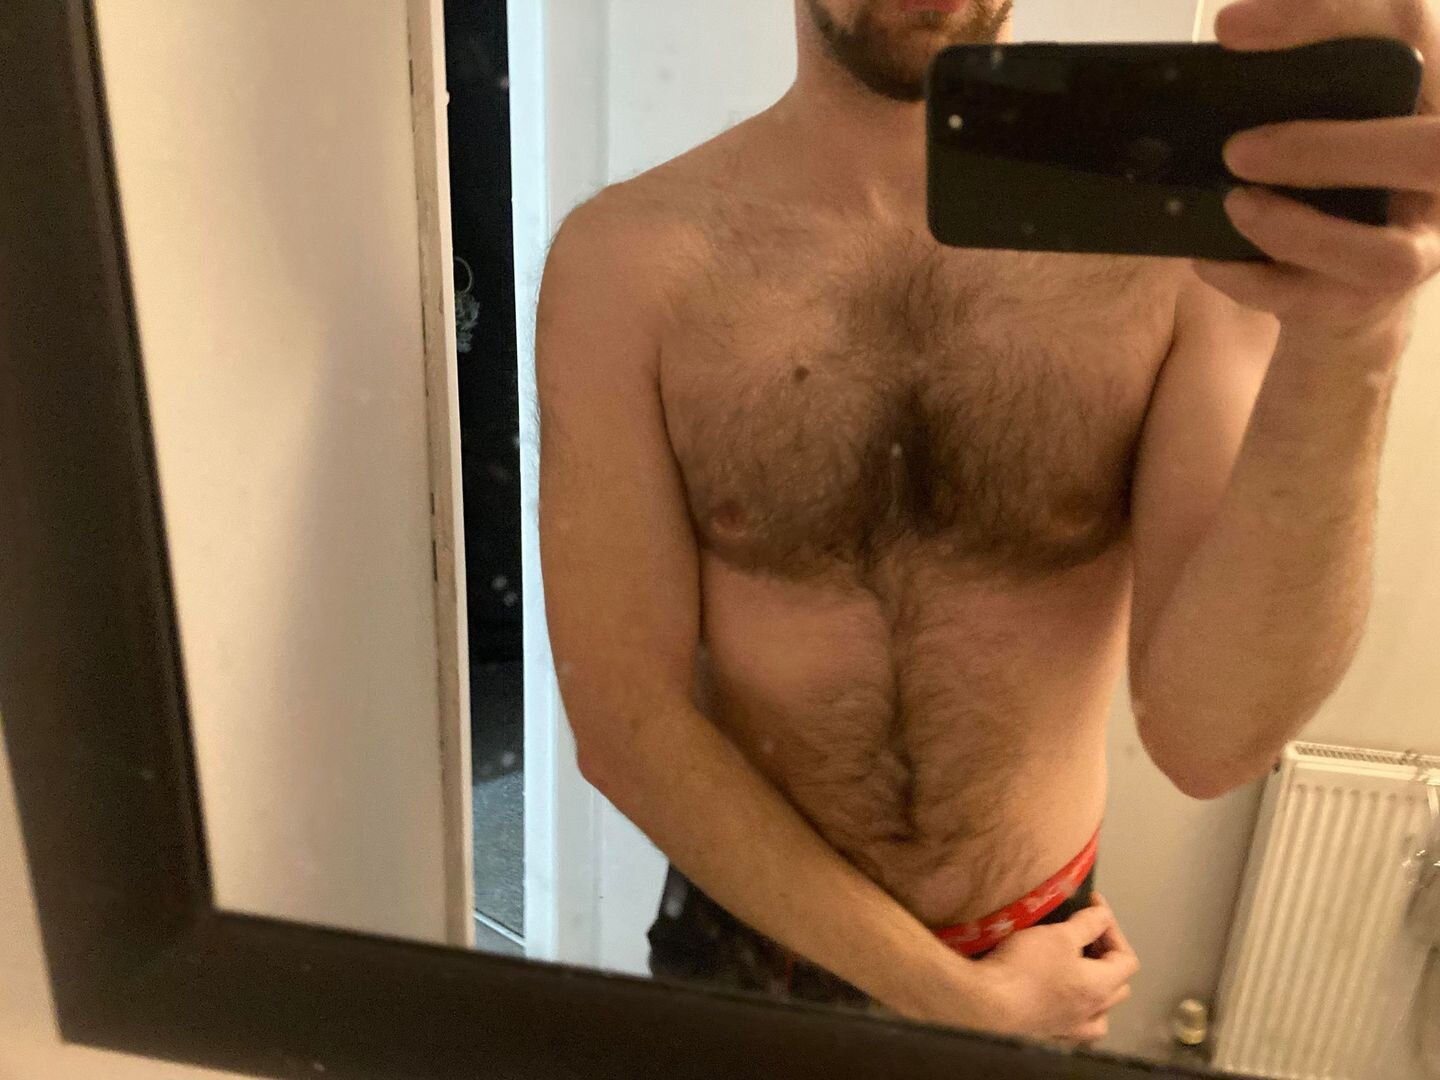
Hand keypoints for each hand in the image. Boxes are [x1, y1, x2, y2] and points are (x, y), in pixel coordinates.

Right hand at [970, 894, 1139, 1043]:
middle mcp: (1092, 1012)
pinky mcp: (1049, 1034)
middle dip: (1108, 957)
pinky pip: (1076, 1027)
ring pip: (1101, 1012)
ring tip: (1080, 972)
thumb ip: (1087, 924)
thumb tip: (1103, 916)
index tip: (1092, 906)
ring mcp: (1071, 1027)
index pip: (1126, 958)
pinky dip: (1077, 1012)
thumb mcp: (1058, 935)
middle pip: (1119, 985)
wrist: (988, 1003)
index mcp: (1100, 987)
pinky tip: (1063, 1000)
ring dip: (1098, 991)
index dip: (1113, 928)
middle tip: (1087, 935)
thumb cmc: (1027, 967)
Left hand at [1193, 0, 1439, 343]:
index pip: (1409, 25)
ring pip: (1385, 255)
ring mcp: (1421, 243)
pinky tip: (1208, 257)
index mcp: (1436, 95)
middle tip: (1238, 150)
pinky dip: (1252, 280)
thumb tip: (1224, 47)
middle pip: (1432, 152)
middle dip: (1330, 151)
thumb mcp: (1331, 112)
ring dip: (1296, 232)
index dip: (1323, 18)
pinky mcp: (1374, 300)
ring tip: (1233, 206)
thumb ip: (1299, 79)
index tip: (1231, 29)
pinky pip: (1319, 302)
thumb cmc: (1334, 176)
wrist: (1350, 283)